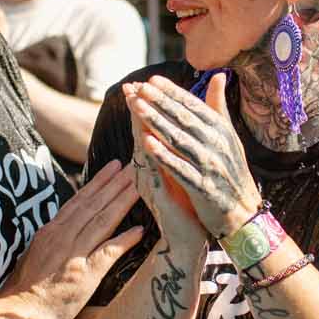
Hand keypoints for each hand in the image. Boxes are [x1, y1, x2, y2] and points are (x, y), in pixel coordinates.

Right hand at [4, 159, 144, 318]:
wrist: (19, 312)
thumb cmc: (23, 290)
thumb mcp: (33, 254)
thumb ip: (50, 240)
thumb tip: (64, 228)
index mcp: (51, 231)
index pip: (78, 200)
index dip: (98, 182)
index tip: (113, 167)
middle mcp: (63, 237)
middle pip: (94, 204)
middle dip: (115, 183)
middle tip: (135, 165)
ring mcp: (74, 254)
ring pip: (102, 220)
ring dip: (122, 201)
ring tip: (140, 185)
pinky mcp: (85, 274)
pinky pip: (108, 252)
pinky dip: (124, 239)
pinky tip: (140, 230)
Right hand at [124, 84, 209, 261]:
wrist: (187, 237)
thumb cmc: (185, 201)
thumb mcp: (182, 167)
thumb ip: (178, 145)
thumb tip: (180, 120)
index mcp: (154, 161)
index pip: (147, 127)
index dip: (145, 105)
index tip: (142, 81)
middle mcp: (147, 170)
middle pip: (140, 133)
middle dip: (136, 109)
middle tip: (130, 85)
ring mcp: (150, 182)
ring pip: (142, 148)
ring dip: (138, 125)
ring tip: (135, 102)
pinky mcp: (157, 196)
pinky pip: (151, 172)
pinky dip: (150, 155)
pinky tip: (147, 140)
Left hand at [126, 71, 261, 239]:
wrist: (243, 211)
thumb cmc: (232, 171)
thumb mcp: (228, 136)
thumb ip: (218, 107)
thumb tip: (220, 75)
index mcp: (222, 130)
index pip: (194, 106)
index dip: (172, 92)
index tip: (152, 80)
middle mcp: (217, 144)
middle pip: (184, 119)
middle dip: (160, 102)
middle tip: (140, 87)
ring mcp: (210, 166)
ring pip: (179, 140)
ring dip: (156, 122)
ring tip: (137, 107)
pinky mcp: (203, 187)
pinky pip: (180, 168)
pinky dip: (163, 155)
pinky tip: (146, 143)